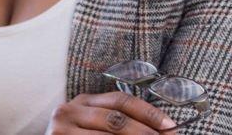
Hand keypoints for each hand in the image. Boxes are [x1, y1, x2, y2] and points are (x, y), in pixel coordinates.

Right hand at [47, 92, 176, 133]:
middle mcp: (69, 110)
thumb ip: (117, 124)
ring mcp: (60, 129)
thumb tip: (161, 132)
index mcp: (83, 101)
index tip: (170, 126)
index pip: (120, 100)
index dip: (148, 112)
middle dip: (145, 133)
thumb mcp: (92, 127)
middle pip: (116, 119)